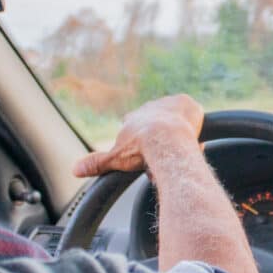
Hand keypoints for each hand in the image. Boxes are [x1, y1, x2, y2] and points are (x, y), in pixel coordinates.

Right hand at [72, 94, 203, 176]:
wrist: (164, 139)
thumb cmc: (139, 149)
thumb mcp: (115, 158)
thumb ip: (97, 163)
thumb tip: (75, 170)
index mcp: (133, 118)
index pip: (136, 126)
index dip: (143, 139)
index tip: (147, 150)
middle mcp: (149, 107)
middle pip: (158, 122)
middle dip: (163, 136)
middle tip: (168, 153)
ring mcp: (169, 103)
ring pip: (176, 118)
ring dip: (179, 130)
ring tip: (184, 148)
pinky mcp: (187, 103)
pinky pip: (193, 113)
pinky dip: (195, 124)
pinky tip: (197, 138)